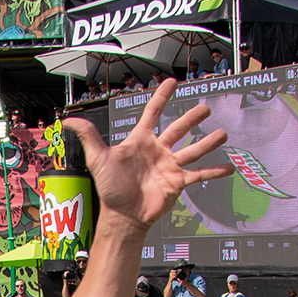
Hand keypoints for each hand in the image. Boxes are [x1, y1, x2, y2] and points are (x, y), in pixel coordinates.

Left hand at [63, 80, 230, 233]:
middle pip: (178, 128)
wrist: (121, 215)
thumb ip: (88, 136)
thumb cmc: (110, 187)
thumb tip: (68, 119)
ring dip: (208, 141)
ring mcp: (170, 166)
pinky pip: (199, 175)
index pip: (153, 113)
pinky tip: (229, 168)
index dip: (162, 97)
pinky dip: (214, 172)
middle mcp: (158, 150)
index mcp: (141, 140)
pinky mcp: (178, 183)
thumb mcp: (98, 158)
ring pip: (193, 149)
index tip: (172, 81)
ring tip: (223, 133)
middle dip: (192, 117)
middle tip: (205, 106)